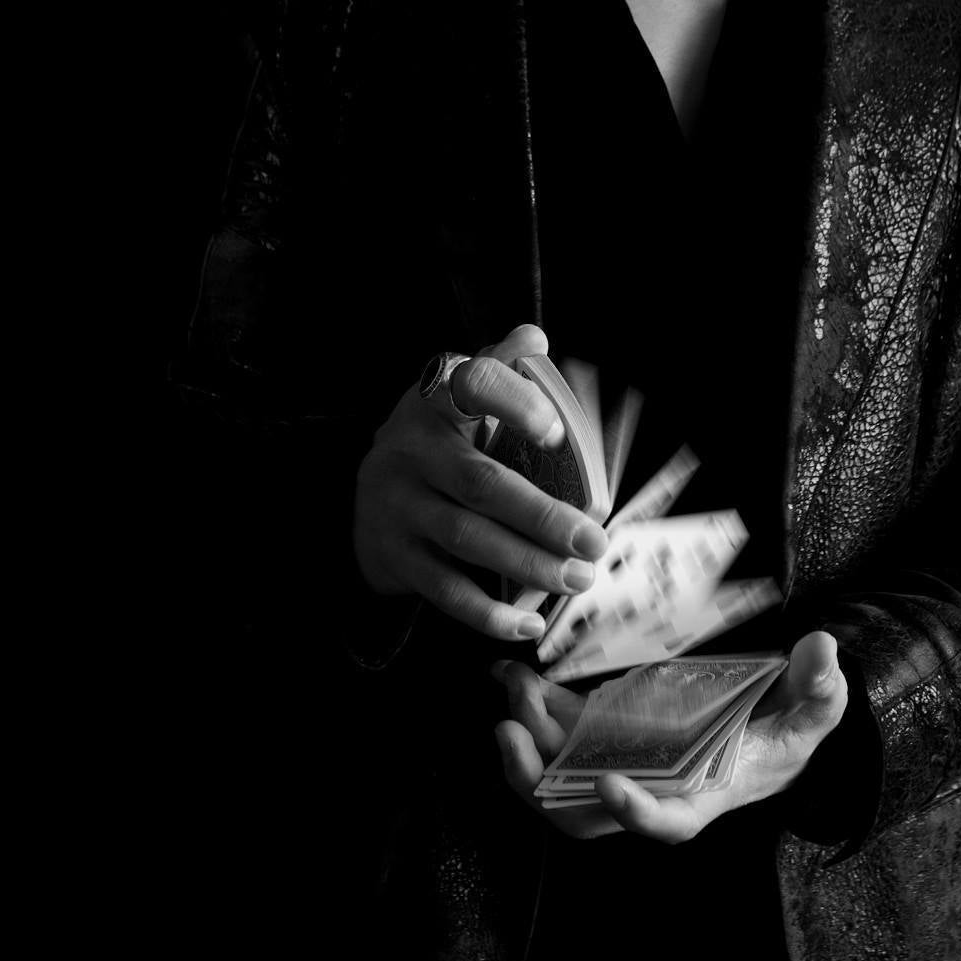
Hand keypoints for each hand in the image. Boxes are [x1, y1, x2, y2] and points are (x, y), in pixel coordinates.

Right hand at [353, 324, 608, 643]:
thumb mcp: (454, 400)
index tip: (556, 430)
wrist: (367, 500)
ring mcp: (396, 506)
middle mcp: (408, 451)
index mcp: (431, 403)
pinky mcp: (392, 556)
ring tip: (576, 578)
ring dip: (527, 563)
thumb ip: (498, 371)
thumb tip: (536, 338)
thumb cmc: (436, 445)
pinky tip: (527, 622)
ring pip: (465, 539)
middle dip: (543, 516)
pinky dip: (488, 611)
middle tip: (593, 540)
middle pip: (481, 483)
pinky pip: (443, 590)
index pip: (468, 389)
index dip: (512, 405)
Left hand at [492, 631, 848, 842]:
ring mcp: (624, 765)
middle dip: (538, 782)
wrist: (763, 733)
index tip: (607, 783)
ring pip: (559, 776)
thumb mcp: (815, 711)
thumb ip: (821, 688)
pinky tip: (511, 672)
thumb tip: (822, 649)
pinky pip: (560, 733)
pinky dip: (532, 708)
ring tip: (511, 686)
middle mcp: (654, 790)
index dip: (635, 812)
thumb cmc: (788, 732)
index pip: (666, 822)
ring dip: (527, 739)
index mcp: (704, 796)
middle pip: (584, 815)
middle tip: (511, 731)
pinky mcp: (607, 738)